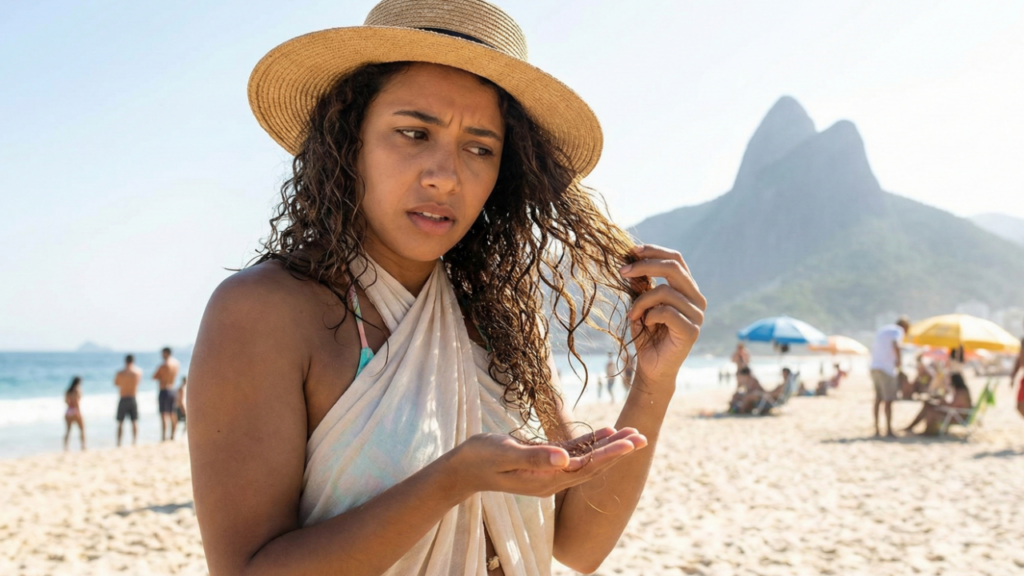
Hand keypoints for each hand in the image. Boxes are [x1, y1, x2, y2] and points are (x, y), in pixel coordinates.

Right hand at [449, 427, 646, 497]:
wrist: (462, 469)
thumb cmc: (481, 459)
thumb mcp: (506, 454)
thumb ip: (535, 457)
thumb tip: (565, 459)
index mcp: (547, 480)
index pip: (586, 467)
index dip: (610, 454)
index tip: (631, 442)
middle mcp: (553, 479)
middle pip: (593, 465)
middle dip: (619, 451)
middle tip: (643, 436)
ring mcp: (549, 472)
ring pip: (587, 459)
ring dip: (609, 446)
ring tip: (632, 433)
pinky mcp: (544, 462)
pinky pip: (573, 453)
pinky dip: (590, 443)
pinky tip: (605, 432)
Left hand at [620, 244, 706, 386]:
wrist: (652, 367)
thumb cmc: (647, 335)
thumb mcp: (641, 304)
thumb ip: (641, 285)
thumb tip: (631, 261)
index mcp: (687, 289)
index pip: (676, 259)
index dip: (654, 251)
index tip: (631, 251)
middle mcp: (696, 299)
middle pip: (674, 268)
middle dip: (645, 266)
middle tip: (622, 272)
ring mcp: (697, 315)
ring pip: (665, 291)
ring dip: (641, 301)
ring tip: (633, 315)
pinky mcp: (691, 330)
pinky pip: (666, 312)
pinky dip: (649, 315)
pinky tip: (646, 325)